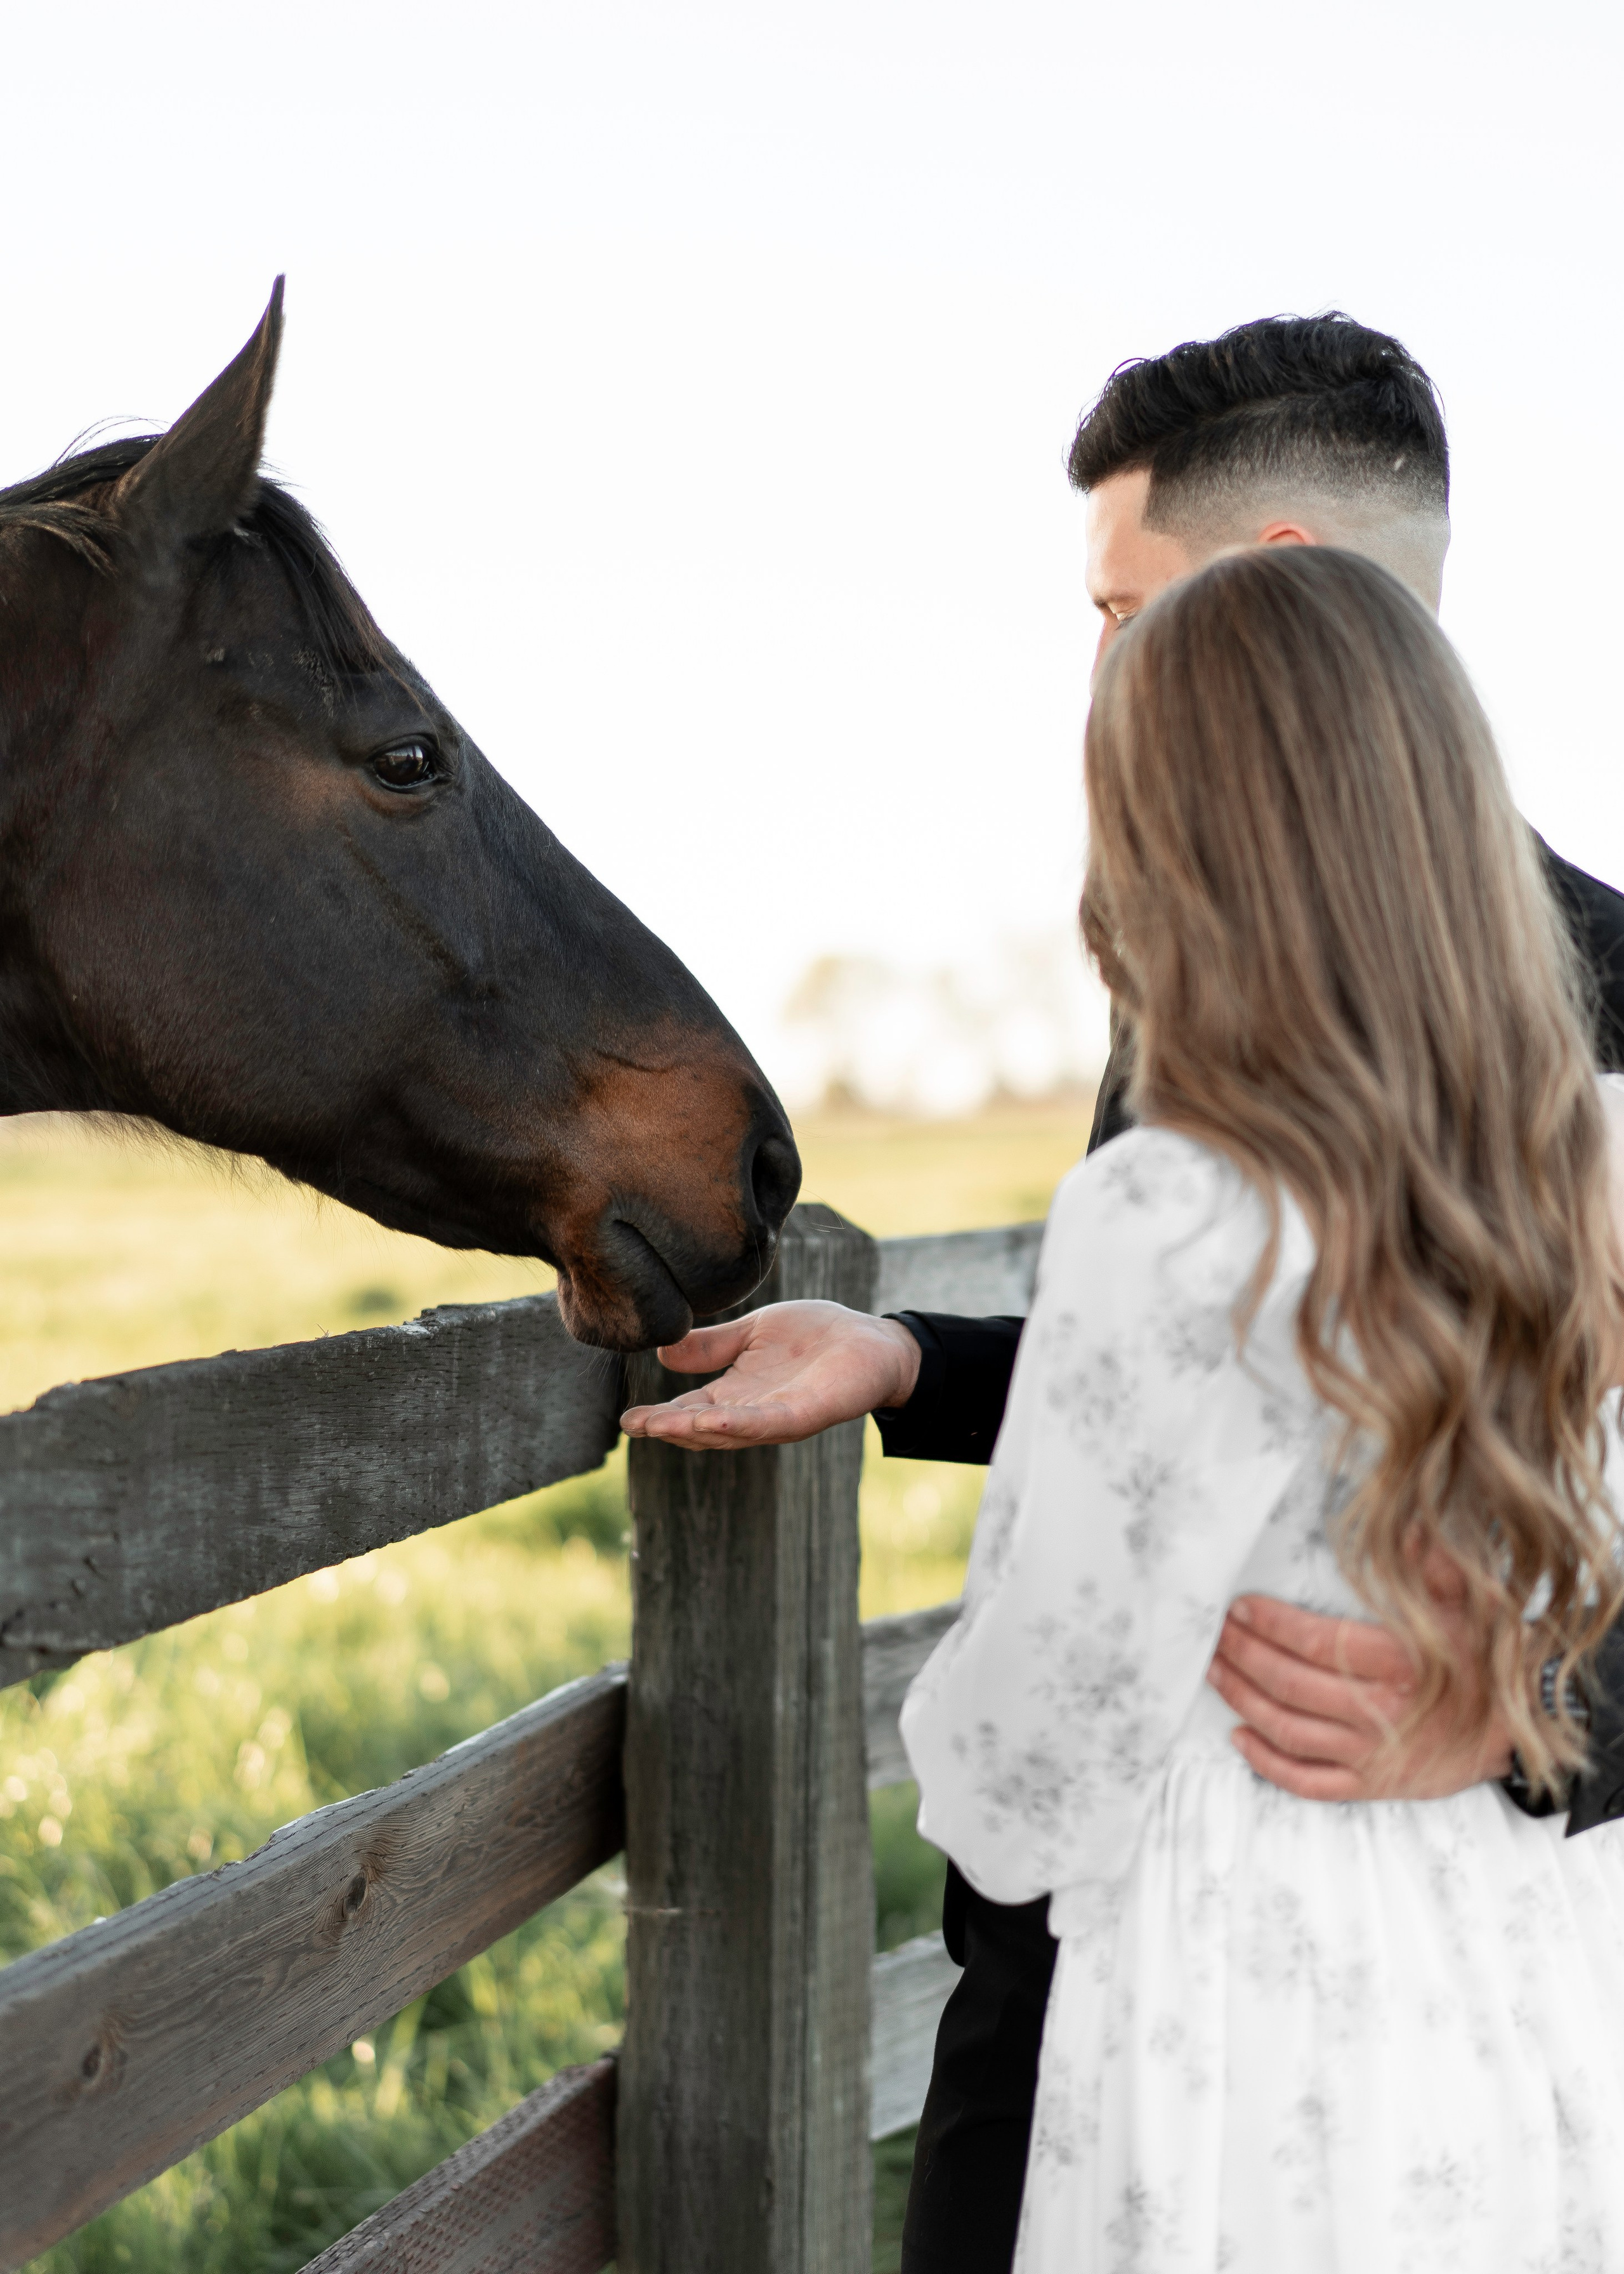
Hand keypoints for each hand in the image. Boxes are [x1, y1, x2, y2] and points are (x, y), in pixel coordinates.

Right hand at [619, 1300, 921, 1449]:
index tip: (626, 1419)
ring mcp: (779, 1417)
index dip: (658, 1416)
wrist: (871, 1338)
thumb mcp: (753, 1334)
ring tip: (660, 1424)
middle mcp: (753, 1412)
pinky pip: (768, 1423)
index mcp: (737, 1394)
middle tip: (634, 1426)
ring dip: (694, 1430)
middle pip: (702, 1428)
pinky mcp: (807, 1413)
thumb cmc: (815, 1335)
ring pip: (729, 1432)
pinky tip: (711, 1418)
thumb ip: (713, 1346)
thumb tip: (663, 1350)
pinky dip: (739, 1424)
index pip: (689, 1409)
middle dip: (667, 1428)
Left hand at [1207, 1565, 1513, 1802]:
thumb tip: (1405, 1525)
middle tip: (1214, 1635)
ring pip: (1289, 1731)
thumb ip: (1434, 1563)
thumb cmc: (1486, 1663)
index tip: (1239, 1608)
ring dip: (1243, 1700)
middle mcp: (1380, 1713)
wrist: (1519, 1733)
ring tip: (1215, 1671)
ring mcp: (1373, 1756)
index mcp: (1398, 1665)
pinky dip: (1267, 1763)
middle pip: (1290, 1685)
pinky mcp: (1372, 1786)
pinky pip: (1308, 1783)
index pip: (1315, 1642)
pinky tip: (1240, 1737)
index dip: (1270, 1625)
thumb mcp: (1471, 1604)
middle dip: (1244, 1656)